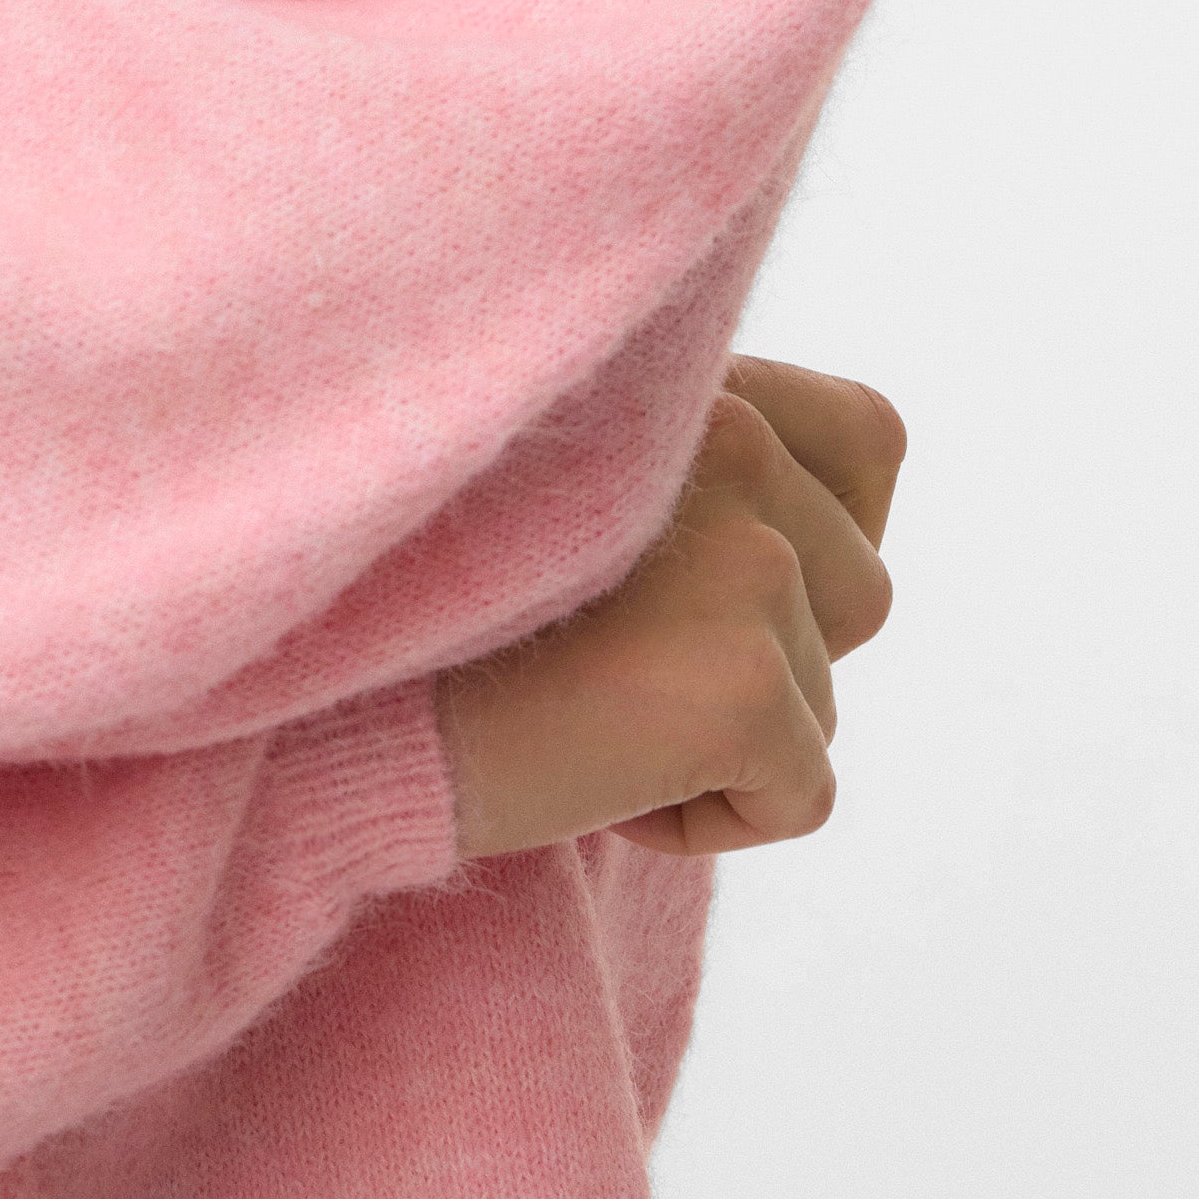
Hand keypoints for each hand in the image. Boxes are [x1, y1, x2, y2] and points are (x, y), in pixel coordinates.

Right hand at [431, 358, 904, 865]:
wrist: (328, 706)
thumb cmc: (417, 616)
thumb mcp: (561, 485)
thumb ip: (683, 475)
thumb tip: (801, 562)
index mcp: (691, 376)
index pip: (870, 436)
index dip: (818, 533)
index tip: (707, 588)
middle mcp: (734, 438)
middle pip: (859, 593)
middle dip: (762, 660)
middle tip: (615, 669)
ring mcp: (750, 559)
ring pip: (827, 701)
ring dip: (725, 742)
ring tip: (587, 717)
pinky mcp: (747, 685)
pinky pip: (802, 796)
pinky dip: (707, 822)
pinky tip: (594, 783)